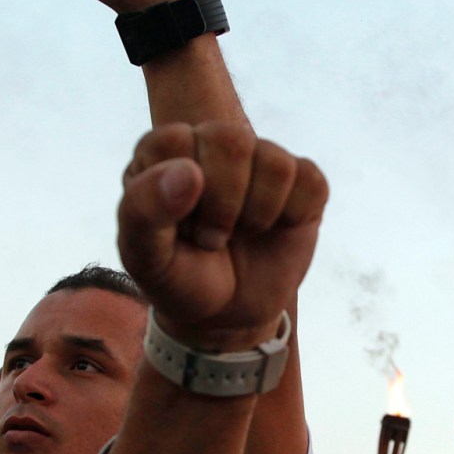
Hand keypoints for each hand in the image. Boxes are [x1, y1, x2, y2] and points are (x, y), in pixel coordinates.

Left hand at [117, 123, 326, 354]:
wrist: (224, 315)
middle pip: (231, 141)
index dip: (179, 192)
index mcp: (164, 151)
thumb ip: (144, 210)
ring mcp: (260, 159)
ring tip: (240, 233)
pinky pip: (309, 181)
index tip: (178, 228)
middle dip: (223, 204)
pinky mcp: (301, 181)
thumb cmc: (179, 277)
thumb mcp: (144, 258)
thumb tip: (189, 172)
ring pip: (274, 163)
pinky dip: (291, 216)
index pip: (176, 139)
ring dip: (257, 215)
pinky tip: (272, 228)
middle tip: (211, 237)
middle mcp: (212, 143)